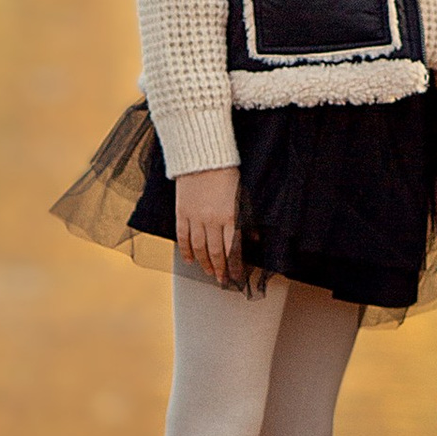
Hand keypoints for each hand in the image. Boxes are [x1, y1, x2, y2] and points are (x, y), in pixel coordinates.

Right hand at [174, 166, 247, 286]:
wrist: (202, 156)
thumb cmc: (225, 173)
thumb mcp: (242, 195)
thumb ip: (247, 219)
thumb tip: (254, 239)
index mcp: (230, 215)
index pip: (233, 248)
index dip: (235, 265)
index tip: (236, 276)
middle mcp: (212, 219)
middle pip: (215, 251)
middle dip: (220, 268)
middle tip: (222, 279)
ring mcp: (195, 217)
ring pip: (199, 248)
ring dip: (204, 263)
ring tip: (208, 272)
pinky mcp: (182, 213)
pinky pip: (182, 237)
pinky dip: (186, 250)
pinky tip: (189, 259)